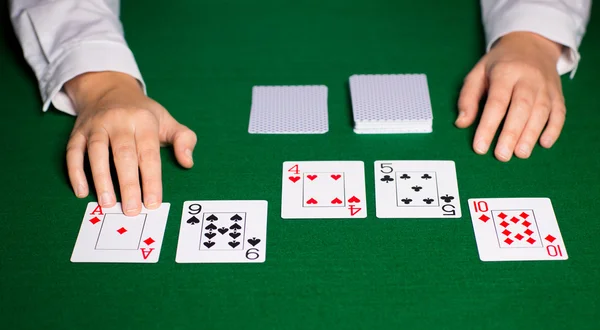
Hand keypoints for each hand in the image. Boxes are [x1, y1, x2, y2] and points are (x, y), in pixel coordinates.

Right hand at [65, 72, 196, 214]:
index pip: (149, 153)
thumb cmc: (143, 114)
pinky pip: (73, 151)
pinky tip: (81, 191)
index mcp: (144, 121)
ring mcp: (96, 126)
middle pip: (123, 155)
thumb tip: (188, 162)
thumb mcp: (167, 120)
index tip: (153, 203)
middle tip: (132, 210)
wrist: (109, 89)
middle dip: (128, 184)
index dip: (151, 179)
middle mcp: (118, 121)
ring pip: (97, 152)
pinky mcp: (78, 132)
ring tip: (107, 203)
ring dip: (101, 179)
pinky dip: (75, 172)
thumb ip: (184, 139)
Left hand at [456, 31, 564, 160]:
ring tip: (520, 154)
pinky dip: (554, 129)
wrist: (531, 44)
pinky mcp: (558, 93)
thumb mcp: (478, 73)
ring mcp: (546, 86)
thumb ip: (468, 98)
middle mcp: (528, 78)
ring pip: (542, 111)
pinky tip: (544, 144)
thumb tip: (461, 123)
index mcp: (505, 72)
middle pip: (521, 107)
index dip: (488, 126)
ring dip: (531, 134)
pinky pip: (559, 112)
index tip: (480, 147)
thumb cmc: (499, 64)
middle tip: (502, 155)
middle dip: (511, 133)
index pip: (496, 102)